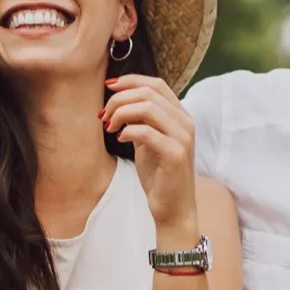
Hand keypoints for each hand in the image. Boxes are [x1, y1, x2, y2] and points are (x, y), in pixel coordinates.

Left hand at [101, 74, 198, 243]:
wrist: (173, 209)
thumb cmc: (159, 175)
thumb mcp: (148, 141)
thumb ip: (141, 120)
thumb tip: (119, 100)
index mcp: (180, 116)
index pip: (157, 84)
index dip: (131, 80)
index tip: (108, 87)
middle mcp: (185, 122)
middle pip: (149, 92)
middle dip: (119, 99)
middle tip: (104, 115)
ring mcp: (183, 138)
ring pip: (148, 107)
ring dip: (121, 113)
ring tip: (109, 127)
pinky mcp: (175, 154)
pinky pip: (146, 132)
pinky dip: (128, 131)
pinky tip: (120, 139)